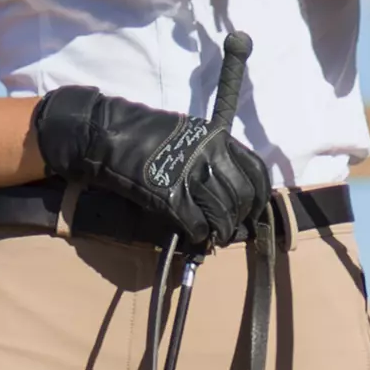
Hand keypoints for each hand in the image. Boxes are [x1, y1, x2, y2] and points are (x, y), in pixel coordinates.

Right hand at [34, 87, 269, 248]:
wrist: (109, 134)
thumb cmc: (147, 132)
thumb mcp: (190, 133)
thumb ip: (212, 154)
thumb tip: (228, 183)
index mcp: (218, 138)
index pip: (256, 170)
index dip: (259, 197)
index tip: (254, 211)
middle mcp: (211, 155)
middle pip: (242, 197)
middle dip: (238, 218)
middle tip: (228, 229)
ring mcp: (191, 176)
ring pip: (222, 214)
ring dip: (220, 231)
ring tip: (212, 236)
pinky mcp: (170, 197)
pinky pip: (196, 224)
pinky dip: (198, 235)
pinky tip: (192, 235)